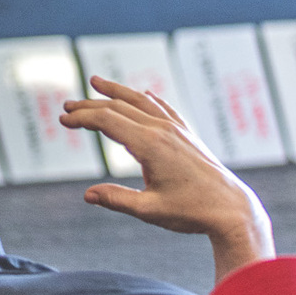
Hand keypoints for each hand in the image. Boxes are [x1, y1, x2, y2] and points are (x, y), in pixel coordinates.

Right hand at [60, 77, 273, 269]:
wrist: (232, 210)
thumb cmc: (191, 212)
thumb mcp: (149, 211)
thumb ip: (117, 200)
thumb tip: (87, 195)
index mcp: (150, 145)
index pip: (107, 120)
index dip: (82, 118)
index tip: (63, 120)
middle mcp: (162, 130)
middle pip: (119, 107)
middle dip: (90, 105)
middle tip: (67, 107)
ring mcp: (177, 130)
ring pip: (140, 101)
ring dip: (116, 92)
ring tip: (96, 82)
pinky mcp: (188, 136)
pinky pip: (164, 109)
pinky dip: (148, 99)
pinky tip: (145, 94)